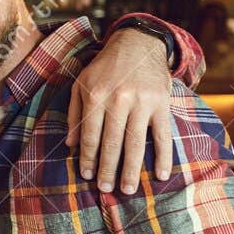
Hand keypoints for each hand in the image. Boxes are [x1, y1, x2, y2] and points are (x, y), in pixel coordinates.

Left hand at [67, 29, 174, 193]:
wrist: (138, 43)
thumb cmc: (105, 68)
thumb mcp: (81, 84)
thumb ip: (74, 113)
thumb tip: (70, 145)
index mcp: (95, 96)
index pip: (91, 135)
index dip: (89, 158)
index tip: (87, 176)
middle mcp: (118, 100)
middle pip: (112, 143)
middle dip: (108, 169)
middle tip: (106, 190)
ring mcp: (142, 102)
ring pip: (136, 142)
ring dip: (132, 169)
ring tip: (129, 190)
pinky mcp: (162, 103)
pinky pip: (164, 134)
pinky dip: (164, 156)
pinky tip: (161, 174)